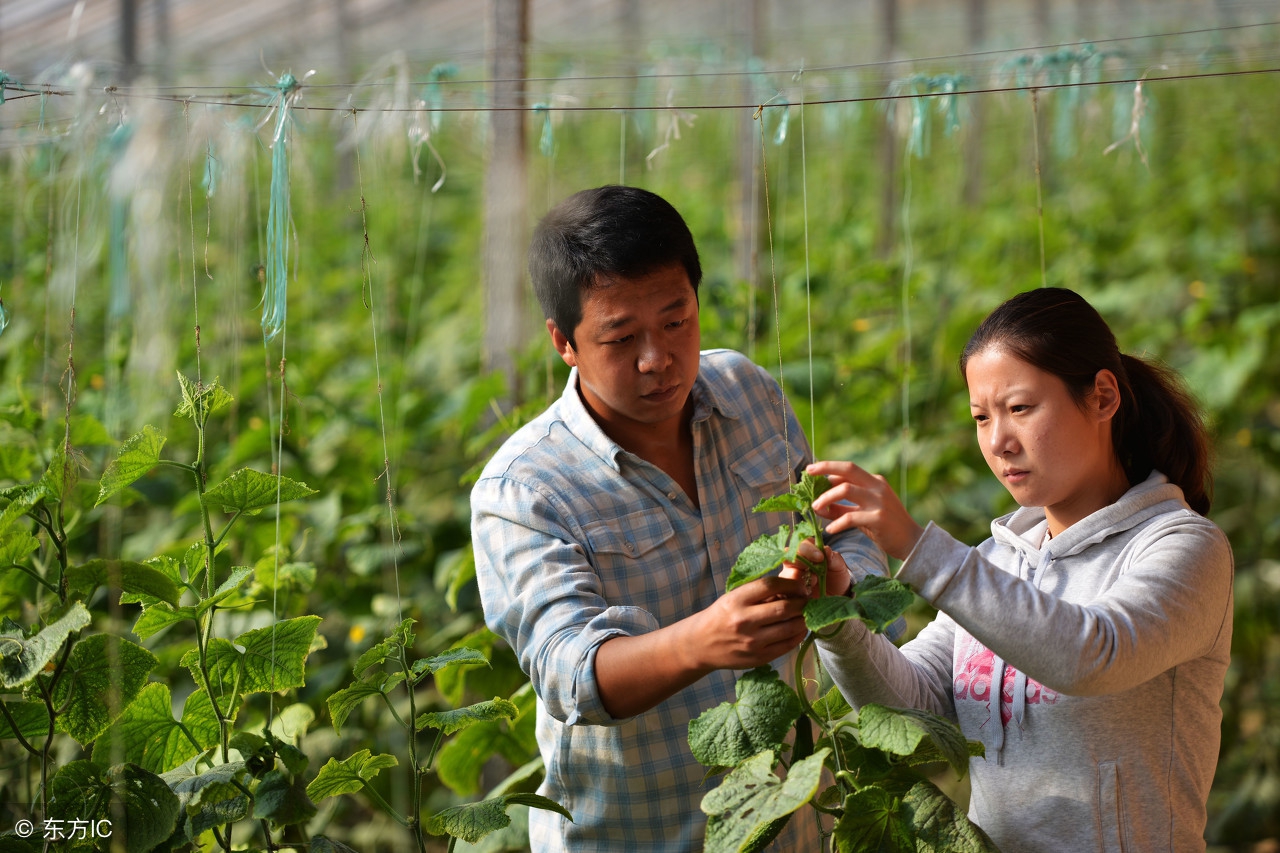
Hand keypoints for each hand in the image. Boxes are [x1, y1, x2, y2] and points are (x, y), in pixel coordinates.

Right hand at [687, 575, 810, 669]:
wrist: (701, 644)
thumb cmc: (721, 615)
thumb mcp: (734, 597)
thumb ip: (759, 592)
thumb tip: (793, 584)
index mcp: (736, 600)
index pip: (770, 585)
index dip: (791, 583)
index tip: (799, 585)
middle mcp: (744, 620)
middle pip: (785, 608)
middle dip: (802, 602)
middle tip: (807, 599)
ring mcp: (752, 641)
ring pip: (790, 628)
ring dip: (804, 619)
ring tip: (806, 613)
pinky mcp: (759, 657)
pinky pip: (787, 645)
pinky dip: (799, 635)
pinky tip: (800, 629)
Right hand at [781, 540, 851, 598]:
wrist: (836, 595)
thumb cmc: (836, 577)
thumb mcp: (839, 567)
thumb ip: (833, 558)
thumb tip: (826, 550)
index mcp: (807, 550)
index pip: (801, 544)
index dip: (808, 549)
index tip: (820, 557)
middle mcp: (795, 562)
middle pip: (788, 557)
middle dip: (800, 563)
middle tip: (814, 572)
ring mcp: (790, 577)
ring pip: (784, 574)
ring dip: (797, 578)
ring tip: (813, 583)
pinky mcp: (789, 592)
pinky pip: (785, 591)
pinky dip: (796, 591)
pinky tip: (808, 593)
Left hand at [806, 460, 924, 561]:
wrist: (911, 541)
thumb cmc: (885, 527)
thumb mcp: (863, 512)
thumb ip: (842, 507)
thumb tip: (818, 505)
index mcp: (875, 482)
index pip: (849, 468)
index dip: (828, 468)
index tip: (811, 470)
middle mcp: (877, 487)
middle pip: (848, 469)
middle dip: (826, 468)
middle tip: (808, 474)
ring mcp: (879, 501)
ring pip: (846, 490)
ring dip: (826, 498)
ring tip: (815, 508)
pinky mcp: (878, 518)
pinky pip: (851, 517)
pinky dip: (837, 523)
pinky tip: (829, 530)